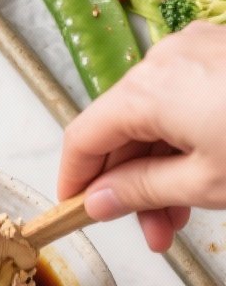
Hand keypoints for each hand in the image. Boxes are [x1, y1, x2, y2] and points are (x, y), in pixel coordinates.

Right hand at [58, 23, 225, 250]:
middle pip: (122, 129)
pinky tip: (203, 178)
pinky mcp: (225, 55)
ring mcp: (199, 51)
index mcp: (148, 89)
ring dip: (160, 171)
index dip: (75, 180)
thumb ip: (141, 192)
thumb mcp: (203, 183)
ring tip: (182, 217)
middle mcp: (166, 60)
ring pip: (156, 118)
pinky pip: (186, 101)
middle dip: (130, 186)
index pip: (84, 136)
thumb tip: (101, 200)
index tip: (76, 211)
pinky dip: (185, 142)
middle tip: (151, 234)